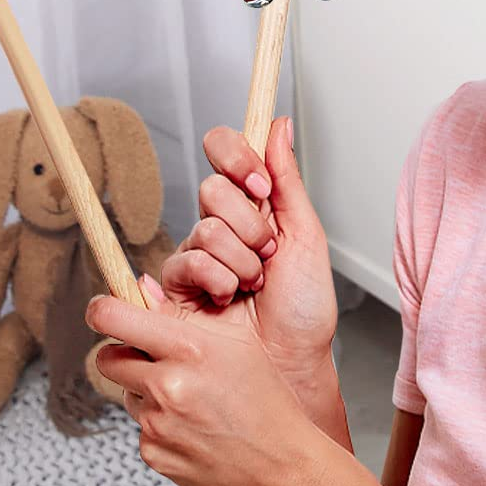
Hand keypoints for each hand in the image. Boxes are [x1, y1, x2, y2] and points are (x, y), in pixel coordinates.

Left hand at [88, 276, 319, 485]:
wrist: (283, 471)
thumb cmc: (267, 401)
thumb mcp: (236, 342)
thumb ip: (182, 314)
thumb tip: (140, 287)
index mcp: (187, 348)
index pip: (112, 317)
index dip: (100, 311)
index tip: (101, 312)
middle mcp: (166, 384)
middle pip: (107, 358)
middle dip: (122, 355)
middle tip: (149, 359)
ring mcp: (157, 423)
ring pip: (126, 394)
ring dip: (145, 393)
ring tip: (188, 400)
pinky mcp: (154, 454)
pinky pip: (141, 429)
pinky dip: (159, 426)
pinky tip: (193, 429)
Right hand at [162, 116, 337, 383]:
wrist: (293, 362)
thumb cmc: (305, 309)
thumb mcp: (306, 237)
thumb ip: (286, 179)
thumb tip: (278, 124)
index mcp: (252, 204)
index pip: (223, 150)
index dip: (236, 158)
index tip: (260, 185)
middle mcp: (222, 224)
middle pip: (211, 191)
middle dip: (250, 227)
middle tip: (268, 256)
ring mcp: (198, 254)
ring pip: (204, 229)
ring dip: (240, 263)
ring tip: (254, 287)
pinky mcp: (179, 286)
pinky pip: (187, 263)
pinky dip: (218, 281)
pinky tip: (229, 299)